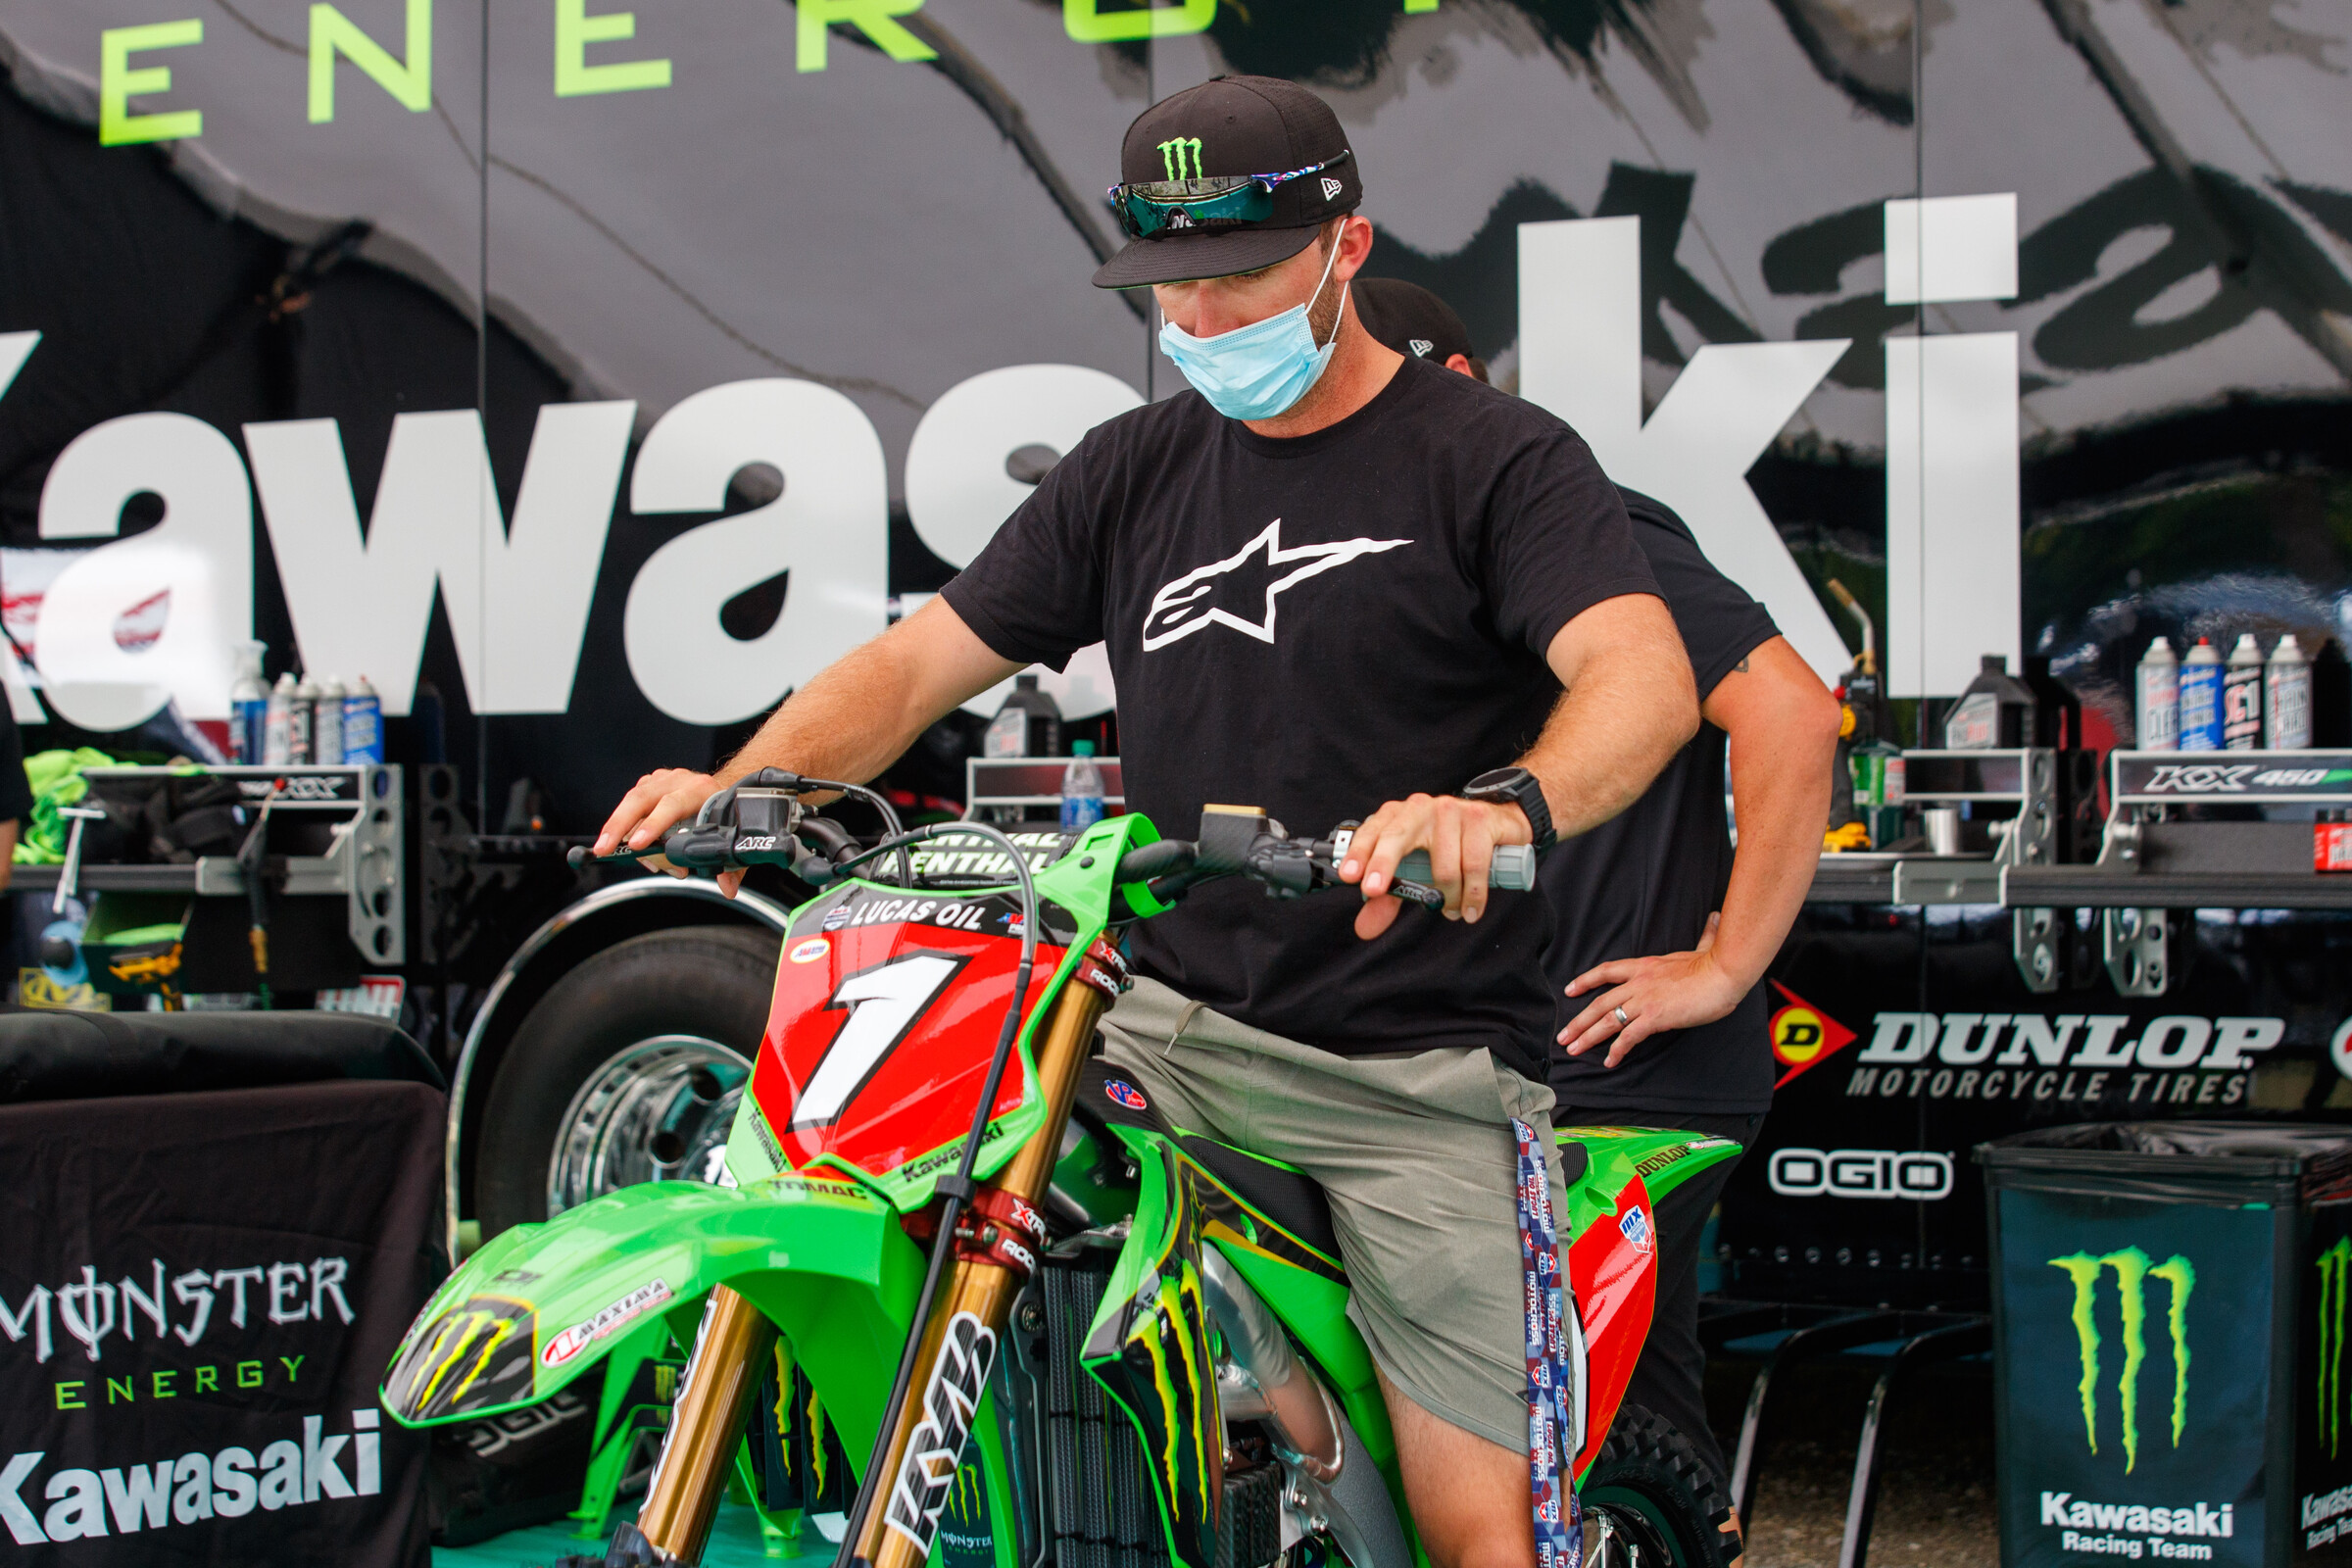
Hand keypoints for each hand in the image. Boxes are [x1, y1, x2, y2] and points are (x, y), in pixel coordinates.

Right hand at [595, 768, 743, 896]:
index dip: (653, 825)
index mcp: (701, 790)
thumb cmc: (725, 816)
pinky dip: (625, 827)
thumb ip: (731, 866)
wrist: (725, 790)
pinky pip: (631, 806)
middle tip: (604, 849)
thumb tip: (727, 887)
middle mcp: (679, 781)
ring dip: (619, 830)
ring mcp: (662, 781)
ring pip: (632, 802)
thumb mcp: (730, 838)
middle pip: (640, 798)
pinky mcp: (649, 785)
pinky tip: (629, 846)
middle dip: (619, 826)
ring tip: (612, 853)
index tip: (638, 845)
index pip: (672, 804)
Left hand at [1335, 793, 1528, 939]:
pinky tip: (1471, 909)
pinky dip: (1473, 895)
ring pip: (1443, 867)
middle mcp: (1419, 808)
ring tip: (1452, 910)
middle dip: (1382, 864)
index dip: (1358, 854)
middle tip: (1372, 891)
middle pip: (1396, 837)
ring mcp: (1450, 810)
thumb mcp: (1415, 871)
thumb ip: (1389, 899)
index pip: (1371, 833)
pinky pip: (1474, 866)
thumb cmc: (1446, 846)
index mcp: (1396, 816)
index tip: (1349, 877)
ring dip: (1448, 899)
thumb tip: (1365, 929)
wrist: (1495, 822)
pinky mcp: (1479, 818)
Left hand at [1558, 914, 1745, 1066]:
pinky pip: (1629, 1036)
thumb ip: (1704, 937)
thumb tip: (1714, 921)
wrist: (1724, 973)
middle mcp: (1638, 982)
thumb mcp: (1702, 948)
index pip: (1606, 971)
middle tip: (1563, 1035)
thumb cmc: (1715, 963)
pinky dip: (1617, 1050)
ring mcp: (1645, 999)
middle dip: (1578, 1021)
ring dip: (1588, 1036)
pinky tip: (1609, 1061)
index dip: (1586, 980)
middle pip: (1599, 1002)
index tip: (1570, 990)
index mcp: (1645, 965)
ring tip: (1573, 1049)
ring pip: (1607, 1020)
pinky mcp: (1655, 1017)